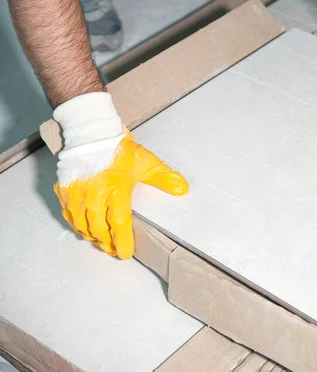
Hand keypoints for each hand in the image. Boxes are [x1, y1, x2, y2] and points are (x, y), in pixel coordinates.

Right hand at [52, 93, 187, 258]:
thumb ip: (164, 178)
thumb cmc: (119, 149)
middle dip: (107, 243)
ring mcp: (76, 192)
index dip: (122, 241)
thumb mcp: (146, 162)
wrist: (91, 132)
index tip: (125, 253)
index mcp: (116, 188)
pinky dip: (77, 224)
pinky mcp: (64, 189)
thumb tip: (183, 190)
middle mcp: (94, 193)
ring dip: (92, 236)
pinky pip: (68, 214)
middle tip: (113, 250)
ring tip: (100, 242)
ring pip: (82, 224)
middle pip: (98, 228)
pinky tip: (84, 228)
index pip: (119, 222)